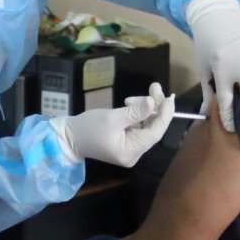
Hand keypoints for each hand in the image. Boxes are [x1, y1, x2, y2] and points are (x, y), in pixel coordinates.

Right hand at [49, 82, 174, 166]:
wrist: (68, 136)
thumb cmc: (88, 128)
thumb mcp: (113, 118)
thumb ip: (135, 111)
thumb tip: (154, 102)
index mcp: (131, 151)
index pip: (156, 133)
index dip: (165, 115)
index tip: (170, 97)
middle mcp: (134, 153)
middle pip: (152, 128)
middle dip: (154, 107)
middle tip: (154, 87)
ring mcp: (130, 147)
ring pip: (146, 125)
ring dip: (143, 108)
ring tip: (130, 98)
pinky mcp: (125, 141)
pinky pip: (138, 126)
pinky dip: (137, 114)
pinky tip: (128, 104)